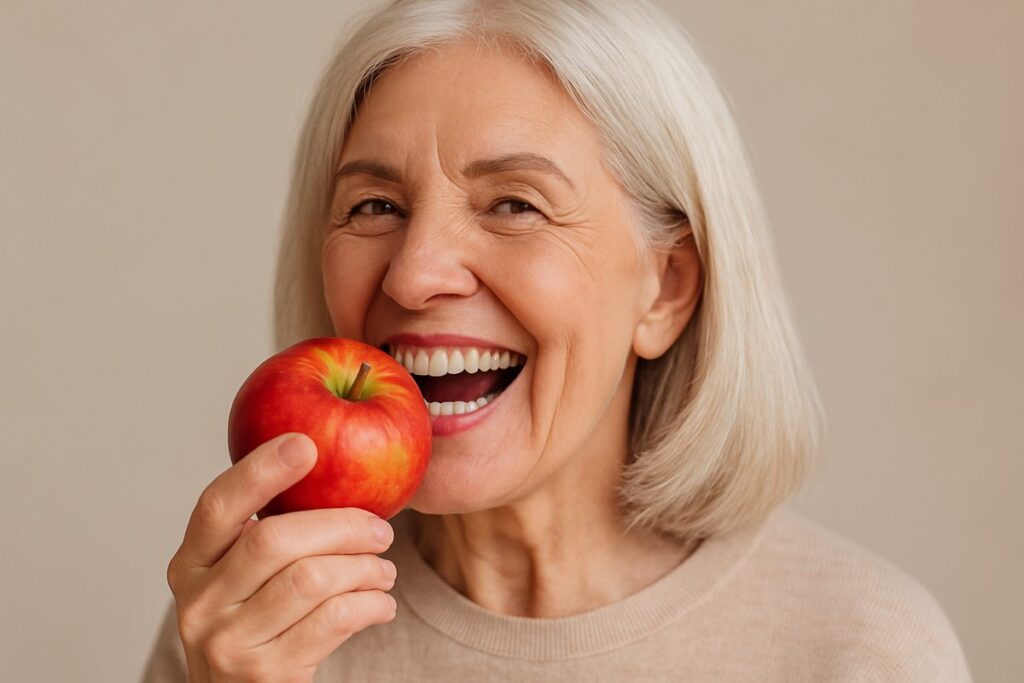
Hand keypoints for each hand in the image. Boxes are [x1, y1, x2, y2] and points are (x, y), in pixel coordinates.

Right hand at [165, 433, 397, 682]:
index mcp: (190, 564)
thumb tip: (327, 459)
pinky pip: (334, 620)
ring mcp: (227, 642)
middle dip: (341, 525)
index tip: (305, 444)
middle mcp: (198, 603)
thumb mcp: (243, 580)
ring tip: (384, 571)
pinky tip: (380, 603)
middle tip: (381, 529)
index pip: (218, 505)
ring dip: (364, 568)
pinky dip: (370, 604)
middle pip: (274, 539)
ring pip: (312, 578)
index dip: (260, 471)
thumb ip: (268, 532)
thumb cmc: (259, 626)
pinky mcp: (264, 674)